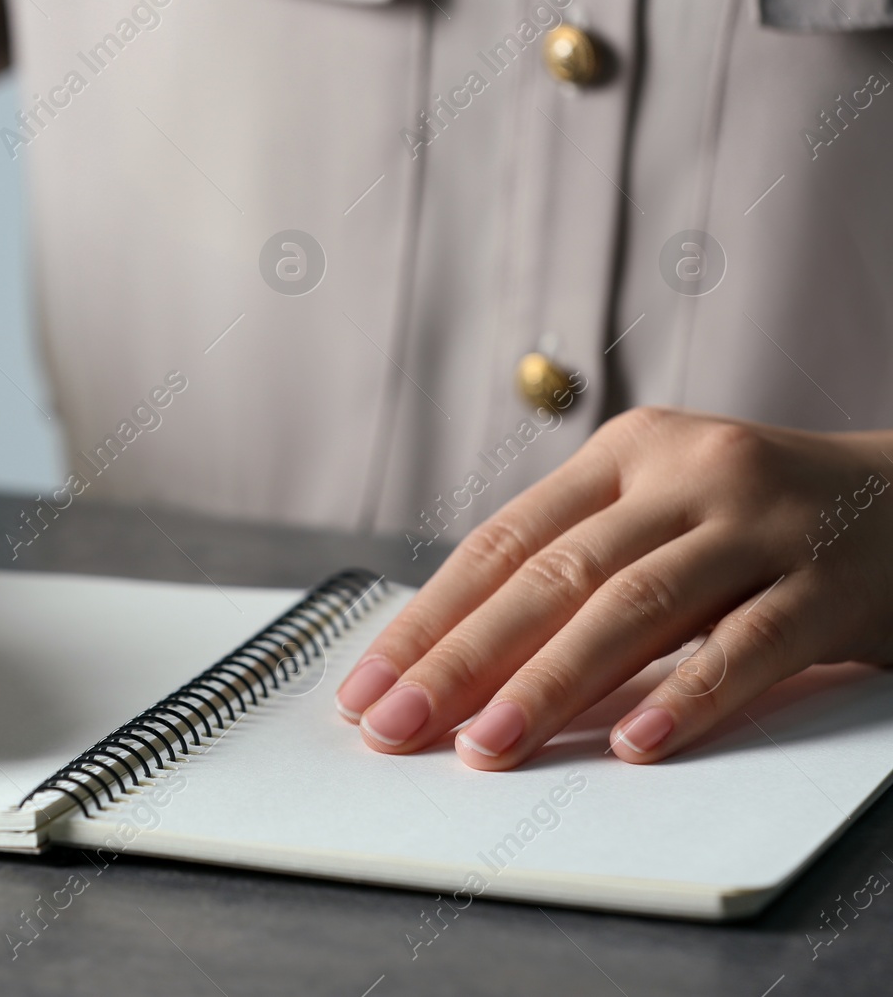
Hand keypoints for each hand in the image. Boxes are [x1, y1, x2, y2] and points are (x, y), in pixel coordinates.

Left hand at [335, 406, 892, 768]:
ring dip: (551, 686)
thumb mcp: (664, 513)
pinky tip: (637, 748)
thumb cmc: (761, 524)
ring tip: (487, 747)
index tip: (369, 683)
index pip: (503, 543)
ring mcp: (763, 524)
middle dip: (461, 659)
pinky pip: (749, 647)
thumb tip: (458, 659)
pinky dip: (689, 700)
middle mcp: (686, 473)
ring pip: (634, 608)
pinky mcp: (834, 583)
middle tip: (397, 726)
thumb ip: (580, 565)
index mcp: (625, 454)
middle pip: (551, 576)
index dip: (429, 618)